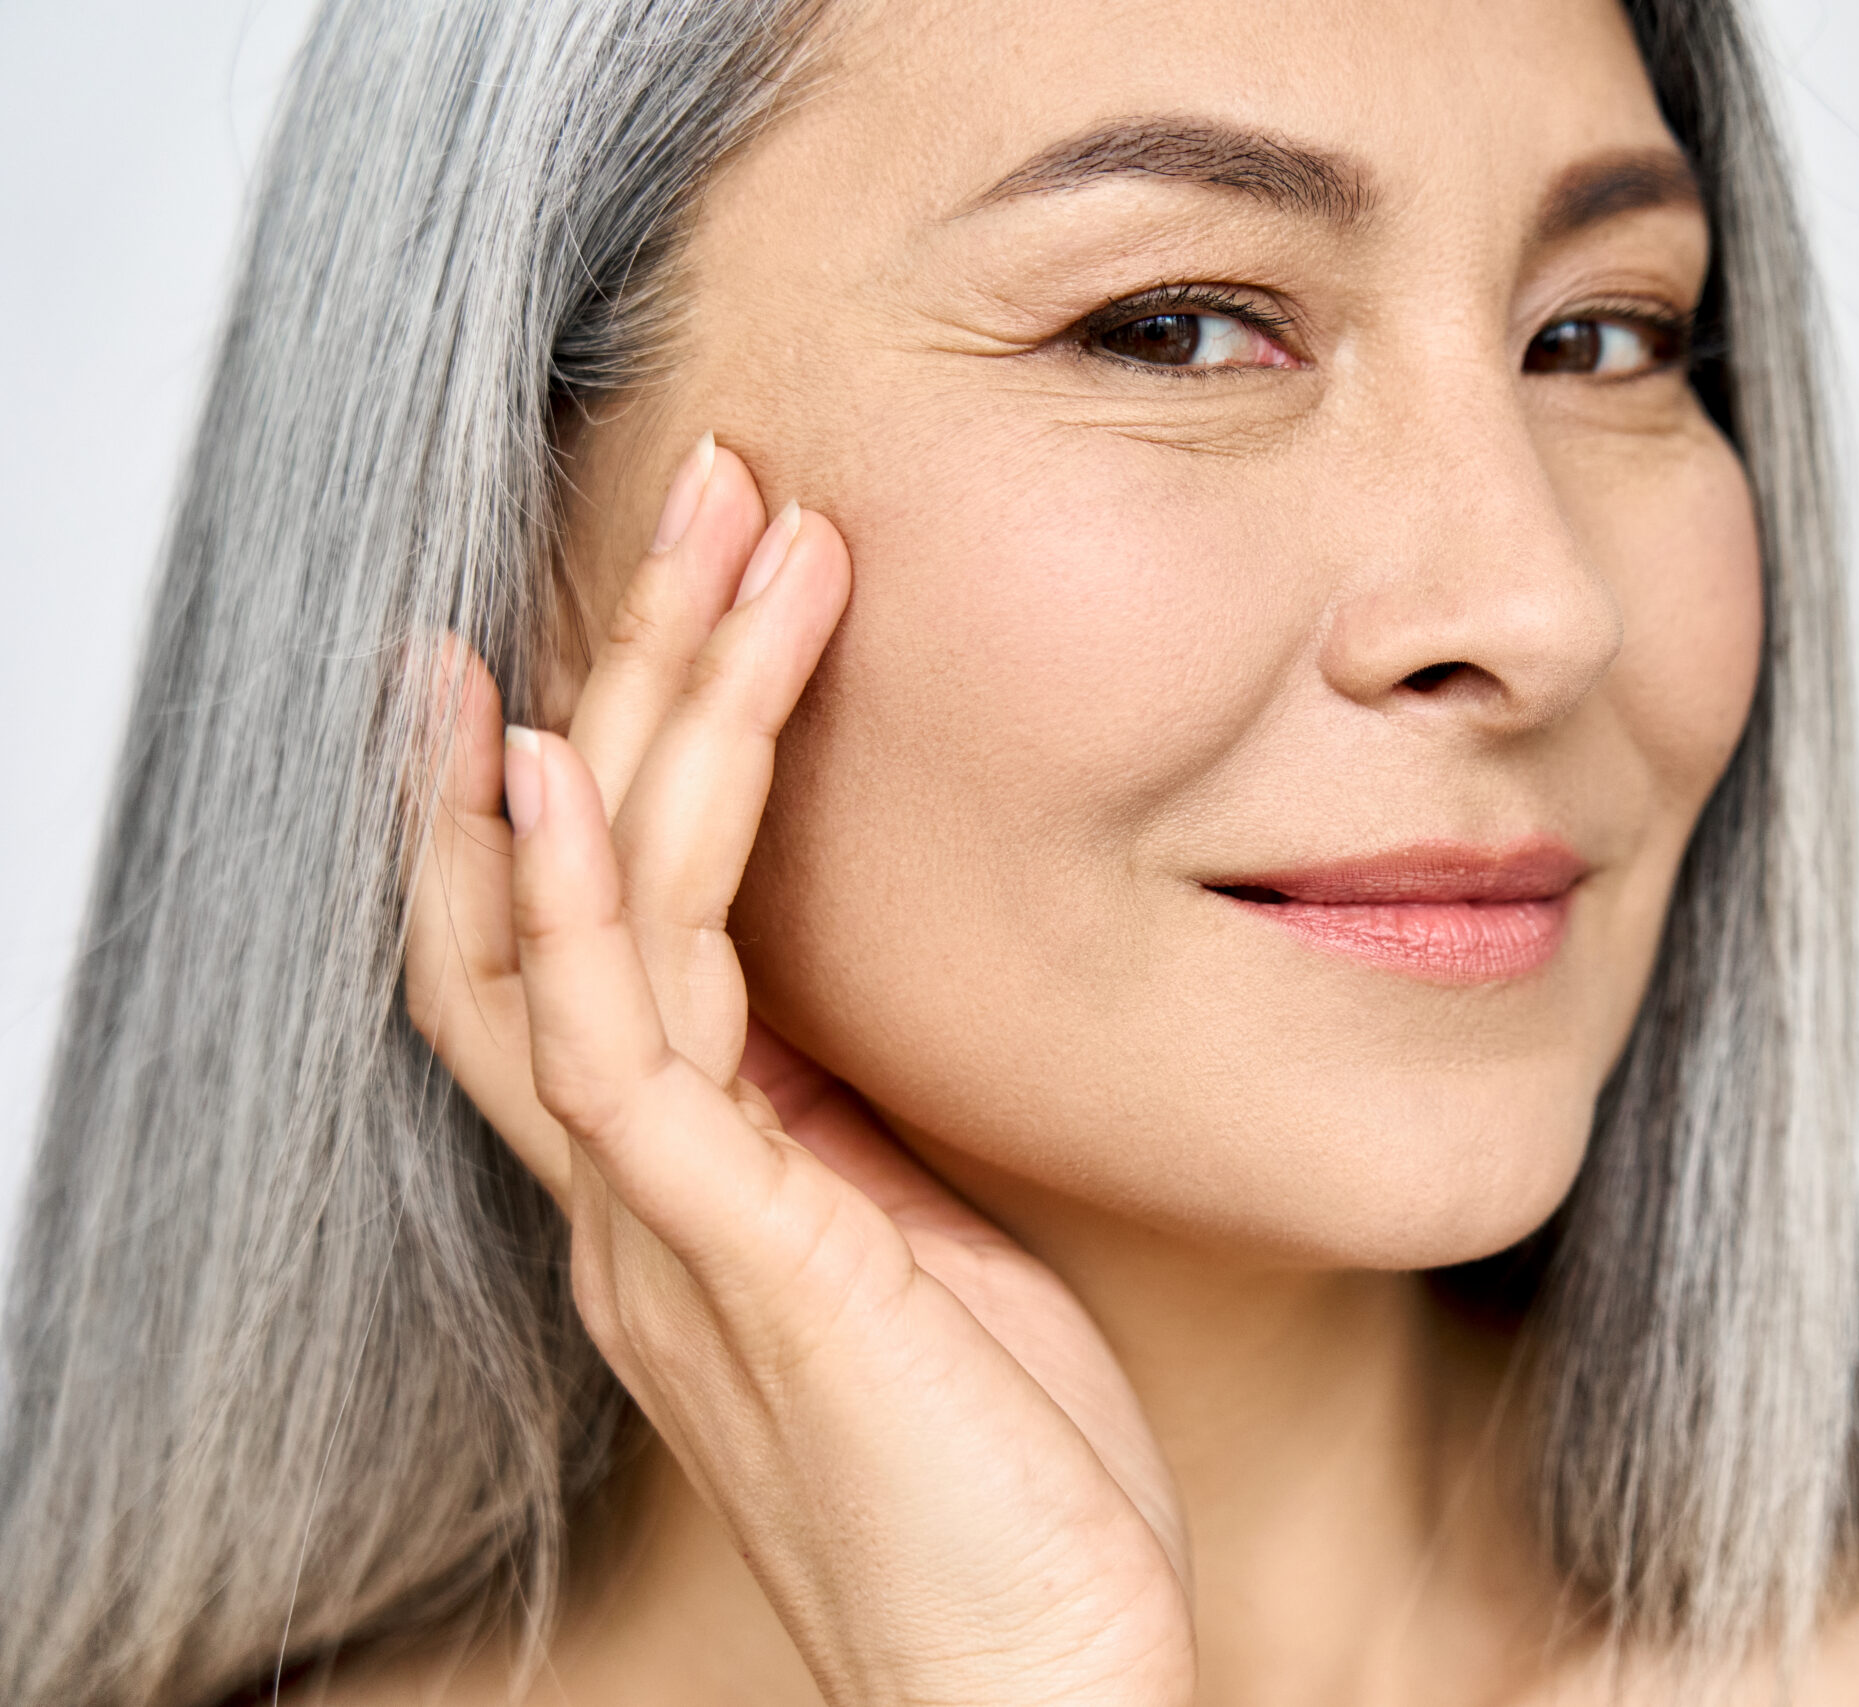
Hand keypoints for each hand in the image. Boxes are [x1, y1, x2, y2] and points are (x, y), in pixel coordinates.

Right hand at [402, 439, 1193, 1705]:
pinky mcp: (739, 1266)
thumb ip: (868, 1140)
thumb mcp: (942, 1255)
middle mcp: (644, 1197)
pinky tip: (575, 772)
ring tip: (718, 533)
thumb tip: (875, 1021)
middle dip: (622, 671)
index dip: (588, 763)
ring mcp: (668, 1230)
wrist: (1045, 1682)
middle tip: (704, 481)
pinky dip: (581, 901)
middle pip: (561, 887)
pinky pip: (618, 1053)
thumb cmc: (1017, 1482)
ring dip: (643, 713)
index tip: (636, 600)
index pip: (588, 936)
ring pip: (591, 923)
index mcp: (700, 1188)